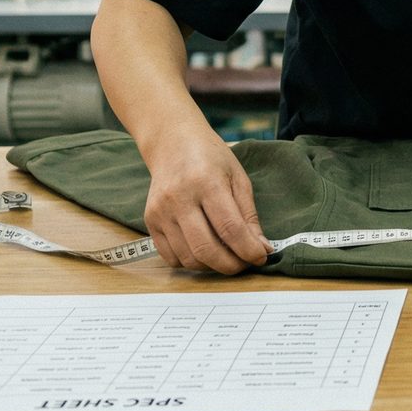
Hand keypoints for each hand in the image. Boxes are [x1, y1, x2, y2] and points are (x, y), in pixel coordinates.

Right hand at [142, 129, 272, 273]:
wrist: (173, 143)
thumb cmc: (211, 158)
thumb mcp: (238, 178)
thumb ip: (249, 215)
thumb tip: (262, 248)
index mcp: (206, 182)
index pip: (230, 228)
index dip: (248, 250)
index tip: (261, 257)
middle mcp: (179, 198)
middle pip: (206, 248)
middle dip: (231, 265)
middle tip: (245, 264)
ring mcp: (160, 212)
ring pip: (188, 258)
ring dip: (212, 266)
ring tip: (227, 258)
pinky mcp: (149, 221)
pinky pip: (170, 257)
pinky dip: (191, 262)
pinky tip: (204, 252)